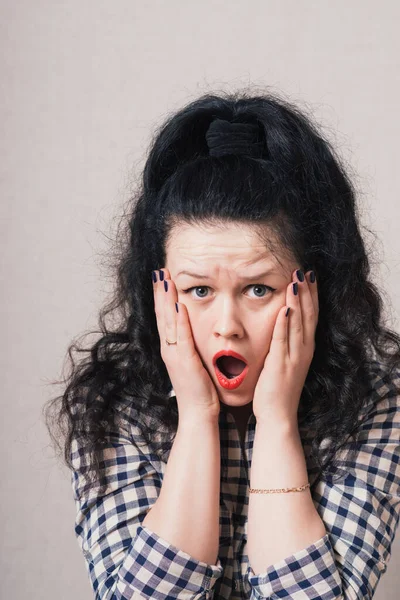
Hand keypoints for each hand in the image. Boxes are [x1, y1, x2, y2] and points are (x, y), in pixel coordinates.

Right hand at [152, 267, 220, 422]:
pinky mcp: (183, 360)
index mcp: (172, 348)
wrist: (198, 412)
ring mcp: (174, 353)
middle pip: (162, 314)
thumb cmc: (200, 389)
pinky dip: (178, 319)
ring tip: (164, 279)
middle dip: (160, 291)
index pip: (165, 317)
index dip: (163, 297)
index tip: (163, 278)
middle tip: (159, 271)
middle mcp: (169, 348)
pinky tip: (178, 304)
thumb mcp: (194, 362)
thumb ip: (193, 347)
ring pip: (167, 320)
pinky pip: (180, 335)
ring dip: (165, 299)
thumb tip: (196, 333)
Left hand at [253, 269, 318, 426]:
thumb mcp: (284, 361)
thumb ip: (283, 342)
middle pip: (308, 315)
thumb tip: (278, 322)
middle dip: (307, 292)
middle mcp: (303, 350)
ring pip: (298, 323)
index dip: (311, 295)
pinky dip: (285, 322)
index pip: (311, 316)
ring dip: (298, 301)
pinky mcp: (280, 364)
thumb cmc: (277, 389)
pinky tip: (285, 307)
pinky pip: (283, 339)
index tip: (309, 276)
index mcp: (304, 348)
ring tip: (296, 280)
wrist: (277, 415)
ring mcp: (294, 357)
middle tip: (305, 270)